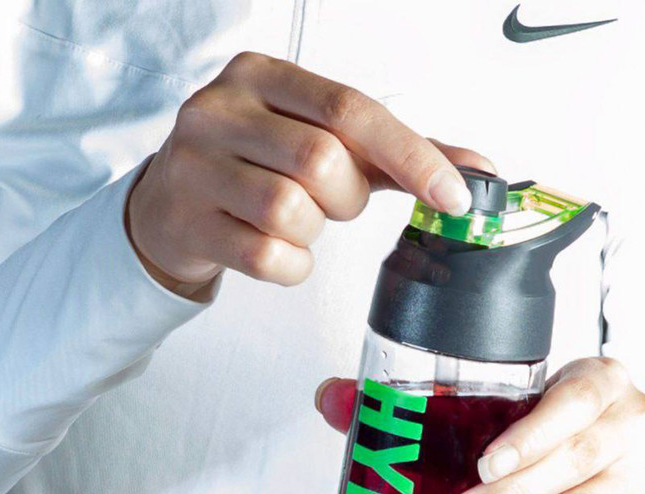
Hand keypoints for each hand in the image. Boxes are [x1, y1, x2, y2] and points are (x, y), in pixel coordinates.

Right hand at [126, 51, 493, 295]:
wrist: (169, 207)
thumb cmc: (251, 166)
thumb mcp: (316, 140)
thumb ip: (393, 153)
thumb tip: (475, 170)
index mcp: (261, 76)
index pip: (350, 110)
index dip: (410, 155)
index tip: (453, 194)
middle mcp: (221, 110)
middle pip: (322, 162)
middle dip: (346, 198)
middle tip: (330, 201)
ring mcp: (197, 166)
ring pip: (290, 212)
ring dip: (313, 232)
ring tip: (295, 221)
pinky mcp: (188, 222)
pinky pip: (266, 257)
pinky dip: (290, 266)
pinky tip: (276, 250)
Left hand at [315, 357, 644, 493]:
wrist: (615, 466)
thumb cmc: (547, 427)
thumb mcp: (507, 405)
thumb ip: (422, 404)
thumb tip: (331, 397)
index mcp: (599, 381)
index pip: (574, 402)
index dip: (532, 436)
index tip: (485, 466)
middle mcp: (635, 426)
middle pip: (576, 467)